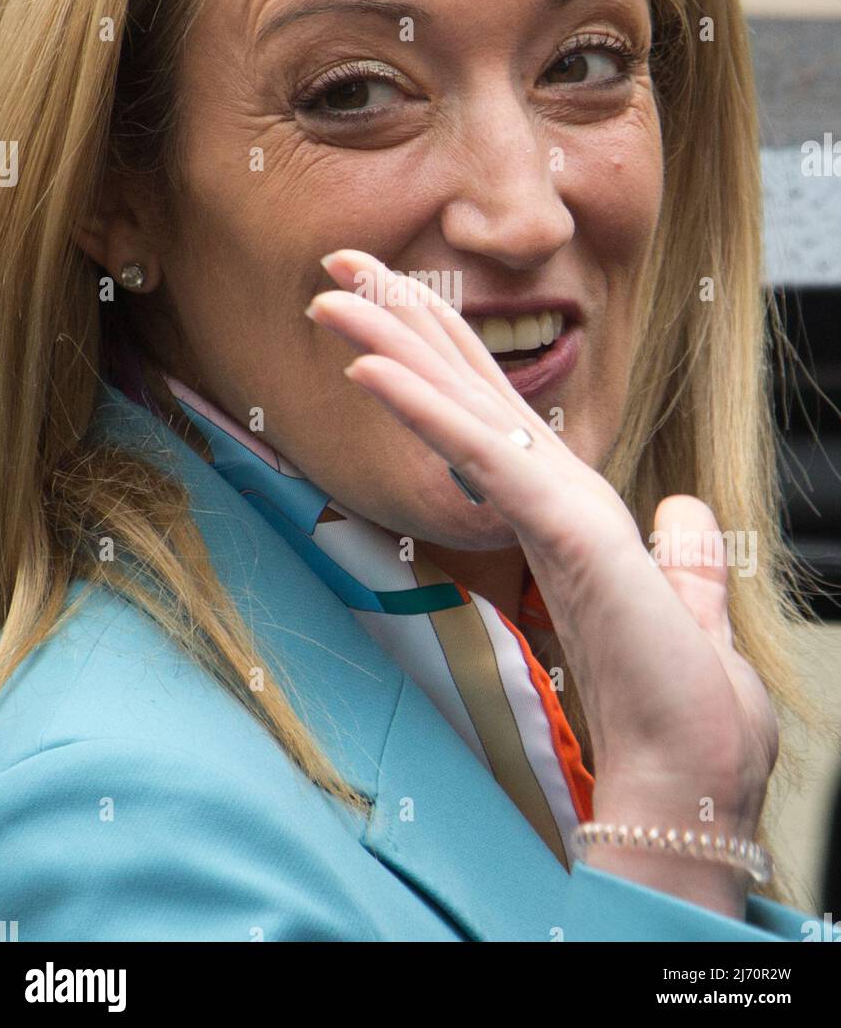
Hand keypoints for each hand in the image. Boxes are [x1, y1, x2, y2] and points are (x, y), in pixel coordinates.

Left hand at [305, 248, 778, 835]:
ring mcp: (563, 499)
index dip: (432, 345)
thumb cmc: (677, 698)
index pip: (486, 404)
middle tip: (338, 258)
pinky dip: (419, 405)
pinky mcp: (568, 526)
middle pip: (467, 379)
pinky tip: (366, 367)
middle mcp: (561, 484)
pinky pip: (477, 454)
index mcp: (569, 500)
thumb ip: (674, 558)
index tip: (376, 302)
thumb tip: (677, 514)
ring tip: (331, 285)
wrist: (696, 769)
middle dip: (401, 312)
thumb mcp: (667, 608)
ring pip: (463, 397)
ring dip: (392, 336)